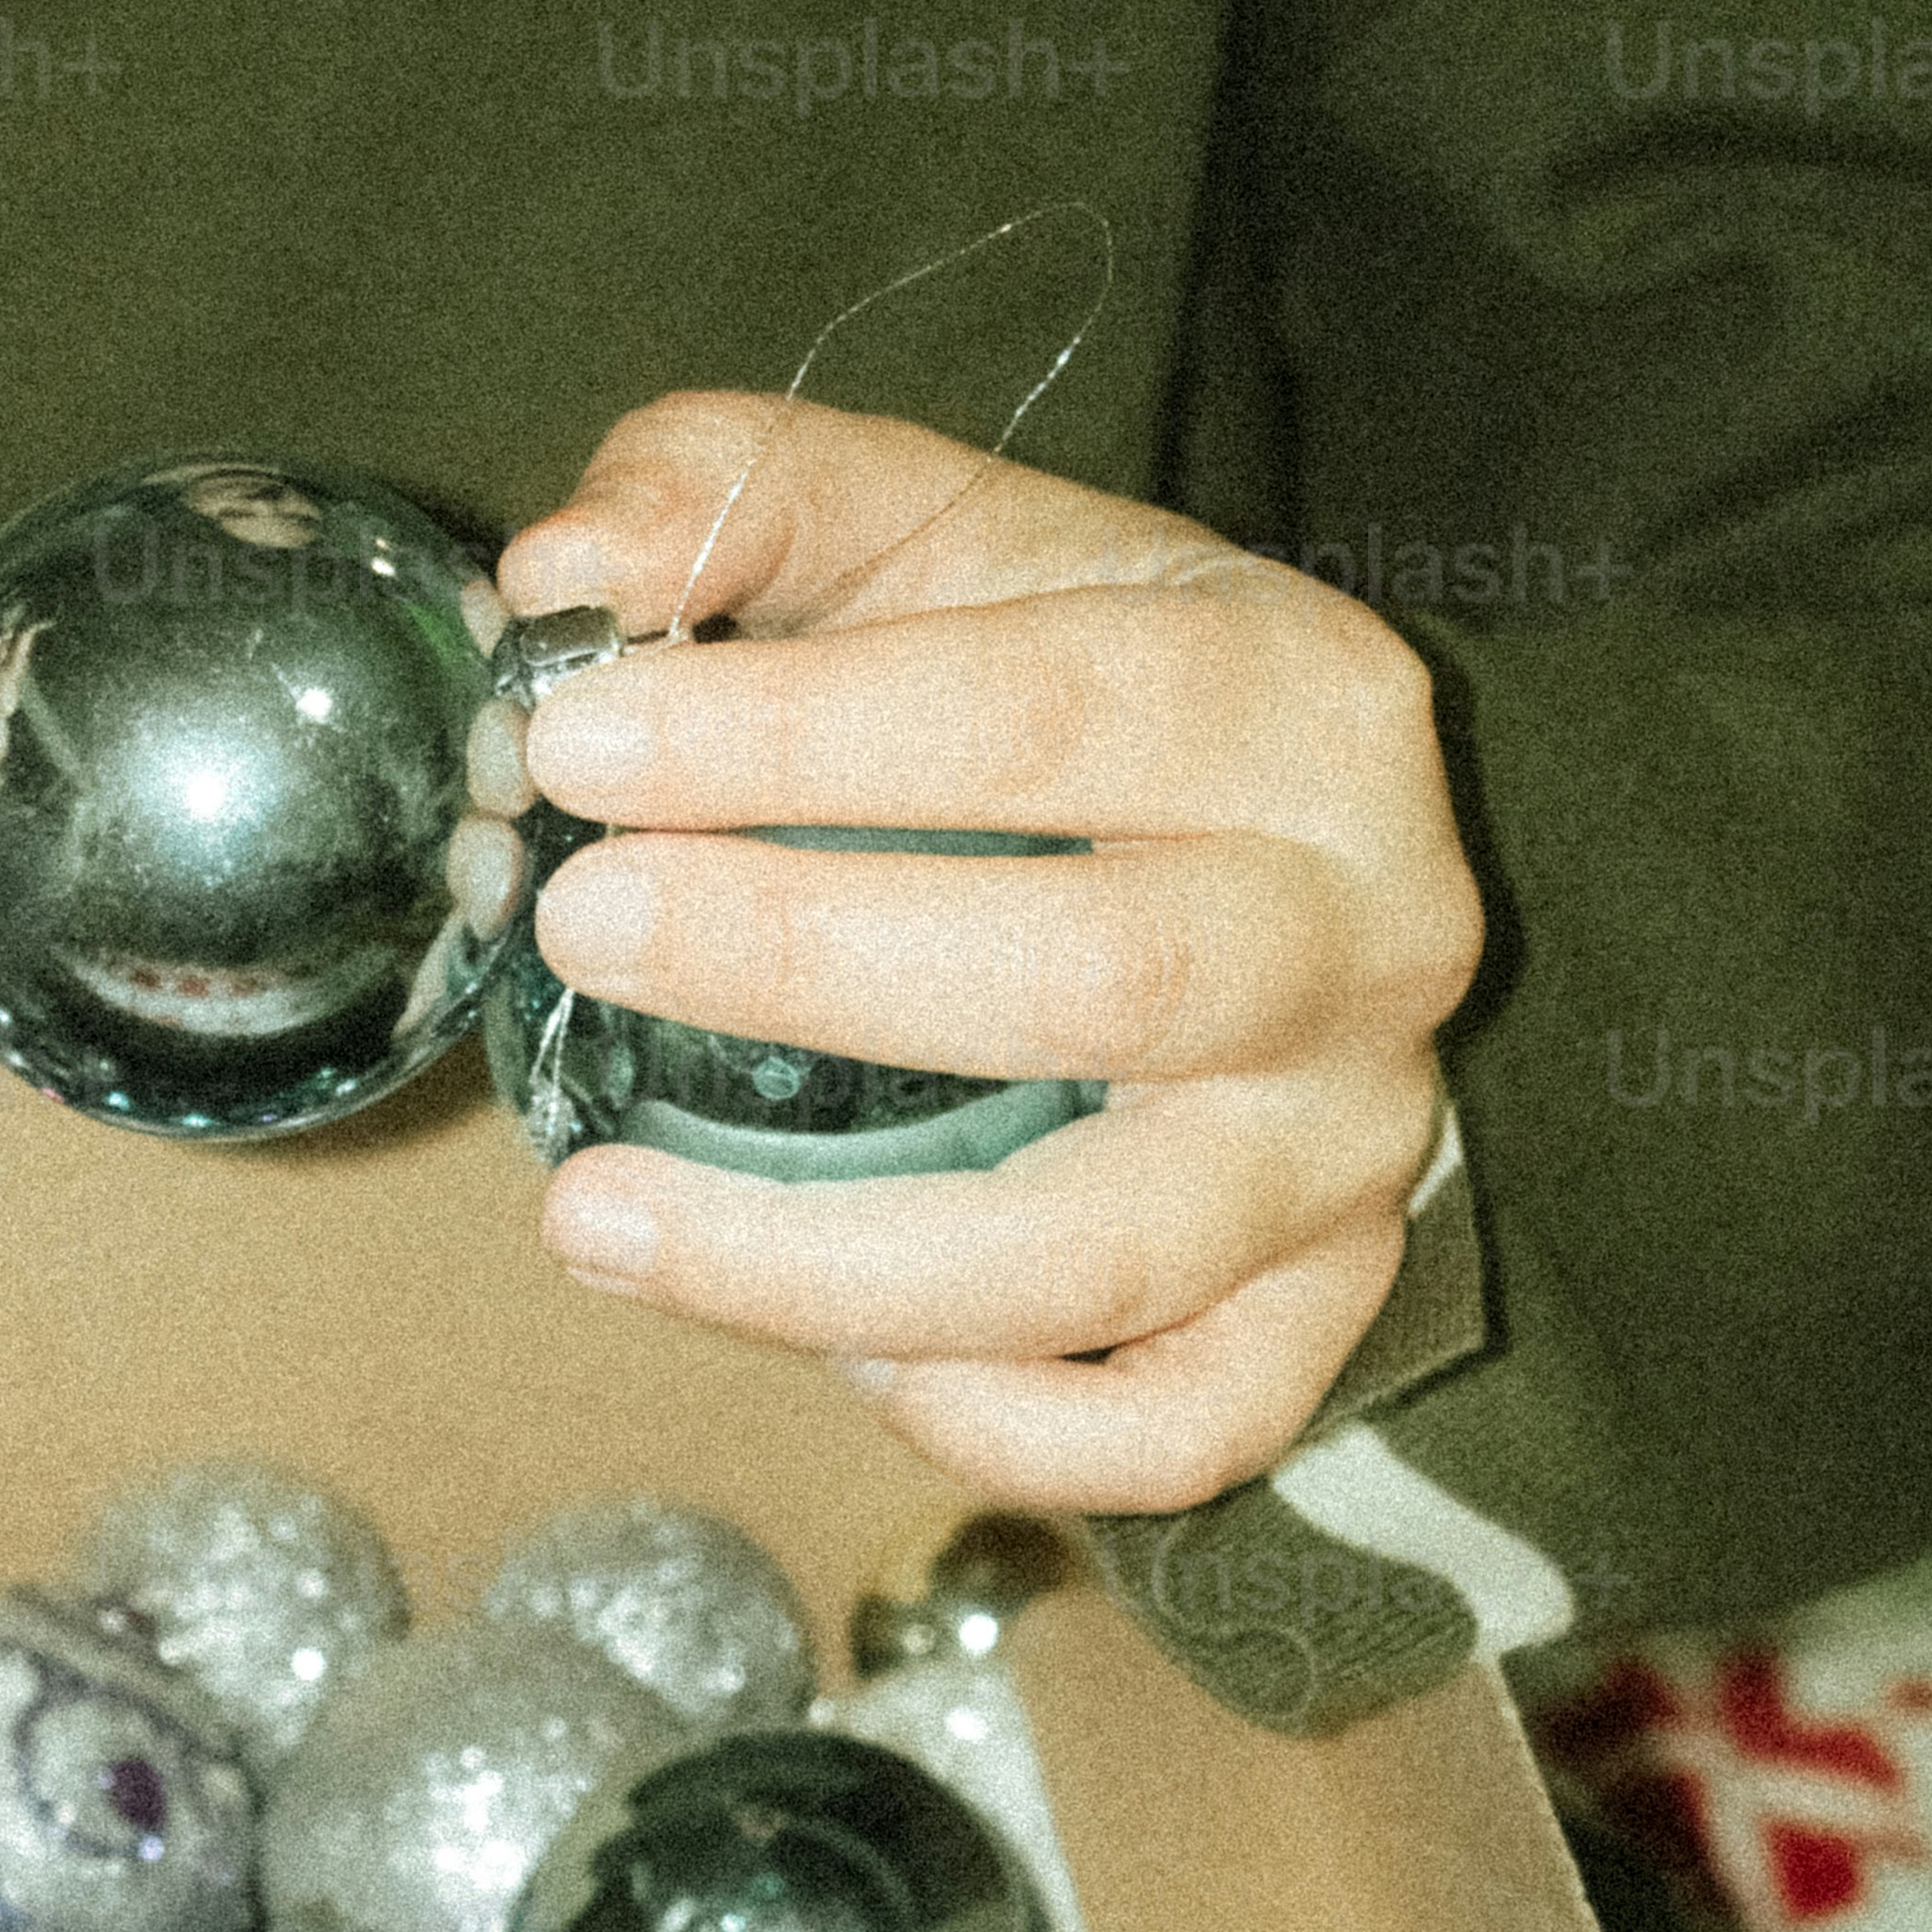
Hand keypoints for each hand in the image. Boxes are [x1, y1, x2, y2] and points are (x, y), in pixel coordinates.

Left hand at [472, 393, 1486, 1515]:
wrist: (1252, 839)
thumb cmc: (1062, 687)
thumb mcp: (924, 536)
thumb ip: (743, 497)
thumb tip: (561, 574)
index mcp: (1297, 700)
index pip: (1054, 710)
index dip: (801, 737)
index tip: (581, 741)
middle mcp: (1370, 930)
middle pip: (1105, 983)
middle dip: (806, 964)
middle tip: (576, 926)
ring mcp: (1351, 1146)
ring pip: (1106, 1255)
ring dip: (819, 1258)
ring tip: (591, 1216)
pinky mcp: (1318, 1309)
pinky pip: (1181, 1427)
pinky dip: (1003, 1433)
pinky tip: (839, 1362)